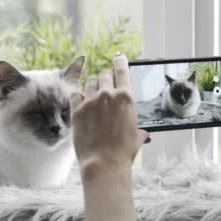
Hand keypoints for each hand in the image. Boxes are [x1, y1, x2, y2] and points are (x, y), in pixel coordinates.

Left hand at [71, 54, 148, 173]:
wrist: (104, 163)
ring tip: (95, 96)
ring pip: (90, 82)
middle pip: (104, 74)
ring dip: (93, 87)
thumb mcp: (137, 136)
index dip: (120, 61)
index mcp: (126, 97)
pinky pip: (76, 95)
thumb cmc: (124, 151)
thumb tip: (143, 134)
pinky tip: (82, 104)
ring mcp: (90, 101)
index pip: (122, 69)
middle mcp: (107, 94)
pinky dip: (80, 97)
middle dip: (106, 79)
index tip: (118, 57)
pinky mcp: (77, 110)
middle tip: (107, 86)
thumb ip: (139, 128)